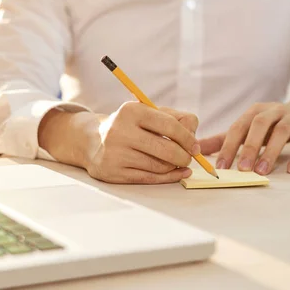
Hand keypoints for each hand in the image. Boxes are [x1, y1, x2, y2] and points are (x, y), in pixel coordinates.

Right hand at [39, 103, 199, 183]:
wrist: (93, 142)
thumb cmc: (130, 126)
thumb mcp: (149, 113)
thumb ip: (177, 119)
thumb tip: (195, 141)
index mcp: (131, 111)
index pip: (169, 126)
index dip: (188, 138)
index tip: (195, 146)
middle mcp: (120, 131)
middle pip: (167, 149)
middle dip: (184, 156)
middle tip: (189, 157)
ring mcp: (115, 153)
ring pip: (159, 166)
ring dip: (174, 166)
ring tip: (176, 162)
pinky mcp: (113, 172)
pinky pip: (150, 178)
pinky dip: (168, 177)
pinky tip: (177, 173)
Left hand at [200, 96, 289, 174]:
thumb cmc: (274, 123)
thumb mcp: (250, 127)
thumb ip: (225, 138)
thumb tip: (198, 148)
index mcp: (254, 112)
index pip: (238, 127)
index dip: (229, 146)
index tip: (221, 167)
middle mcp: (273, 110)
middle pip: (258, 125)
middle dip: (250, 147)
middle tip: (242, 169)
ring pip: (281, 130)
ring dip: (271, 151)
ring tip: (263, 171)